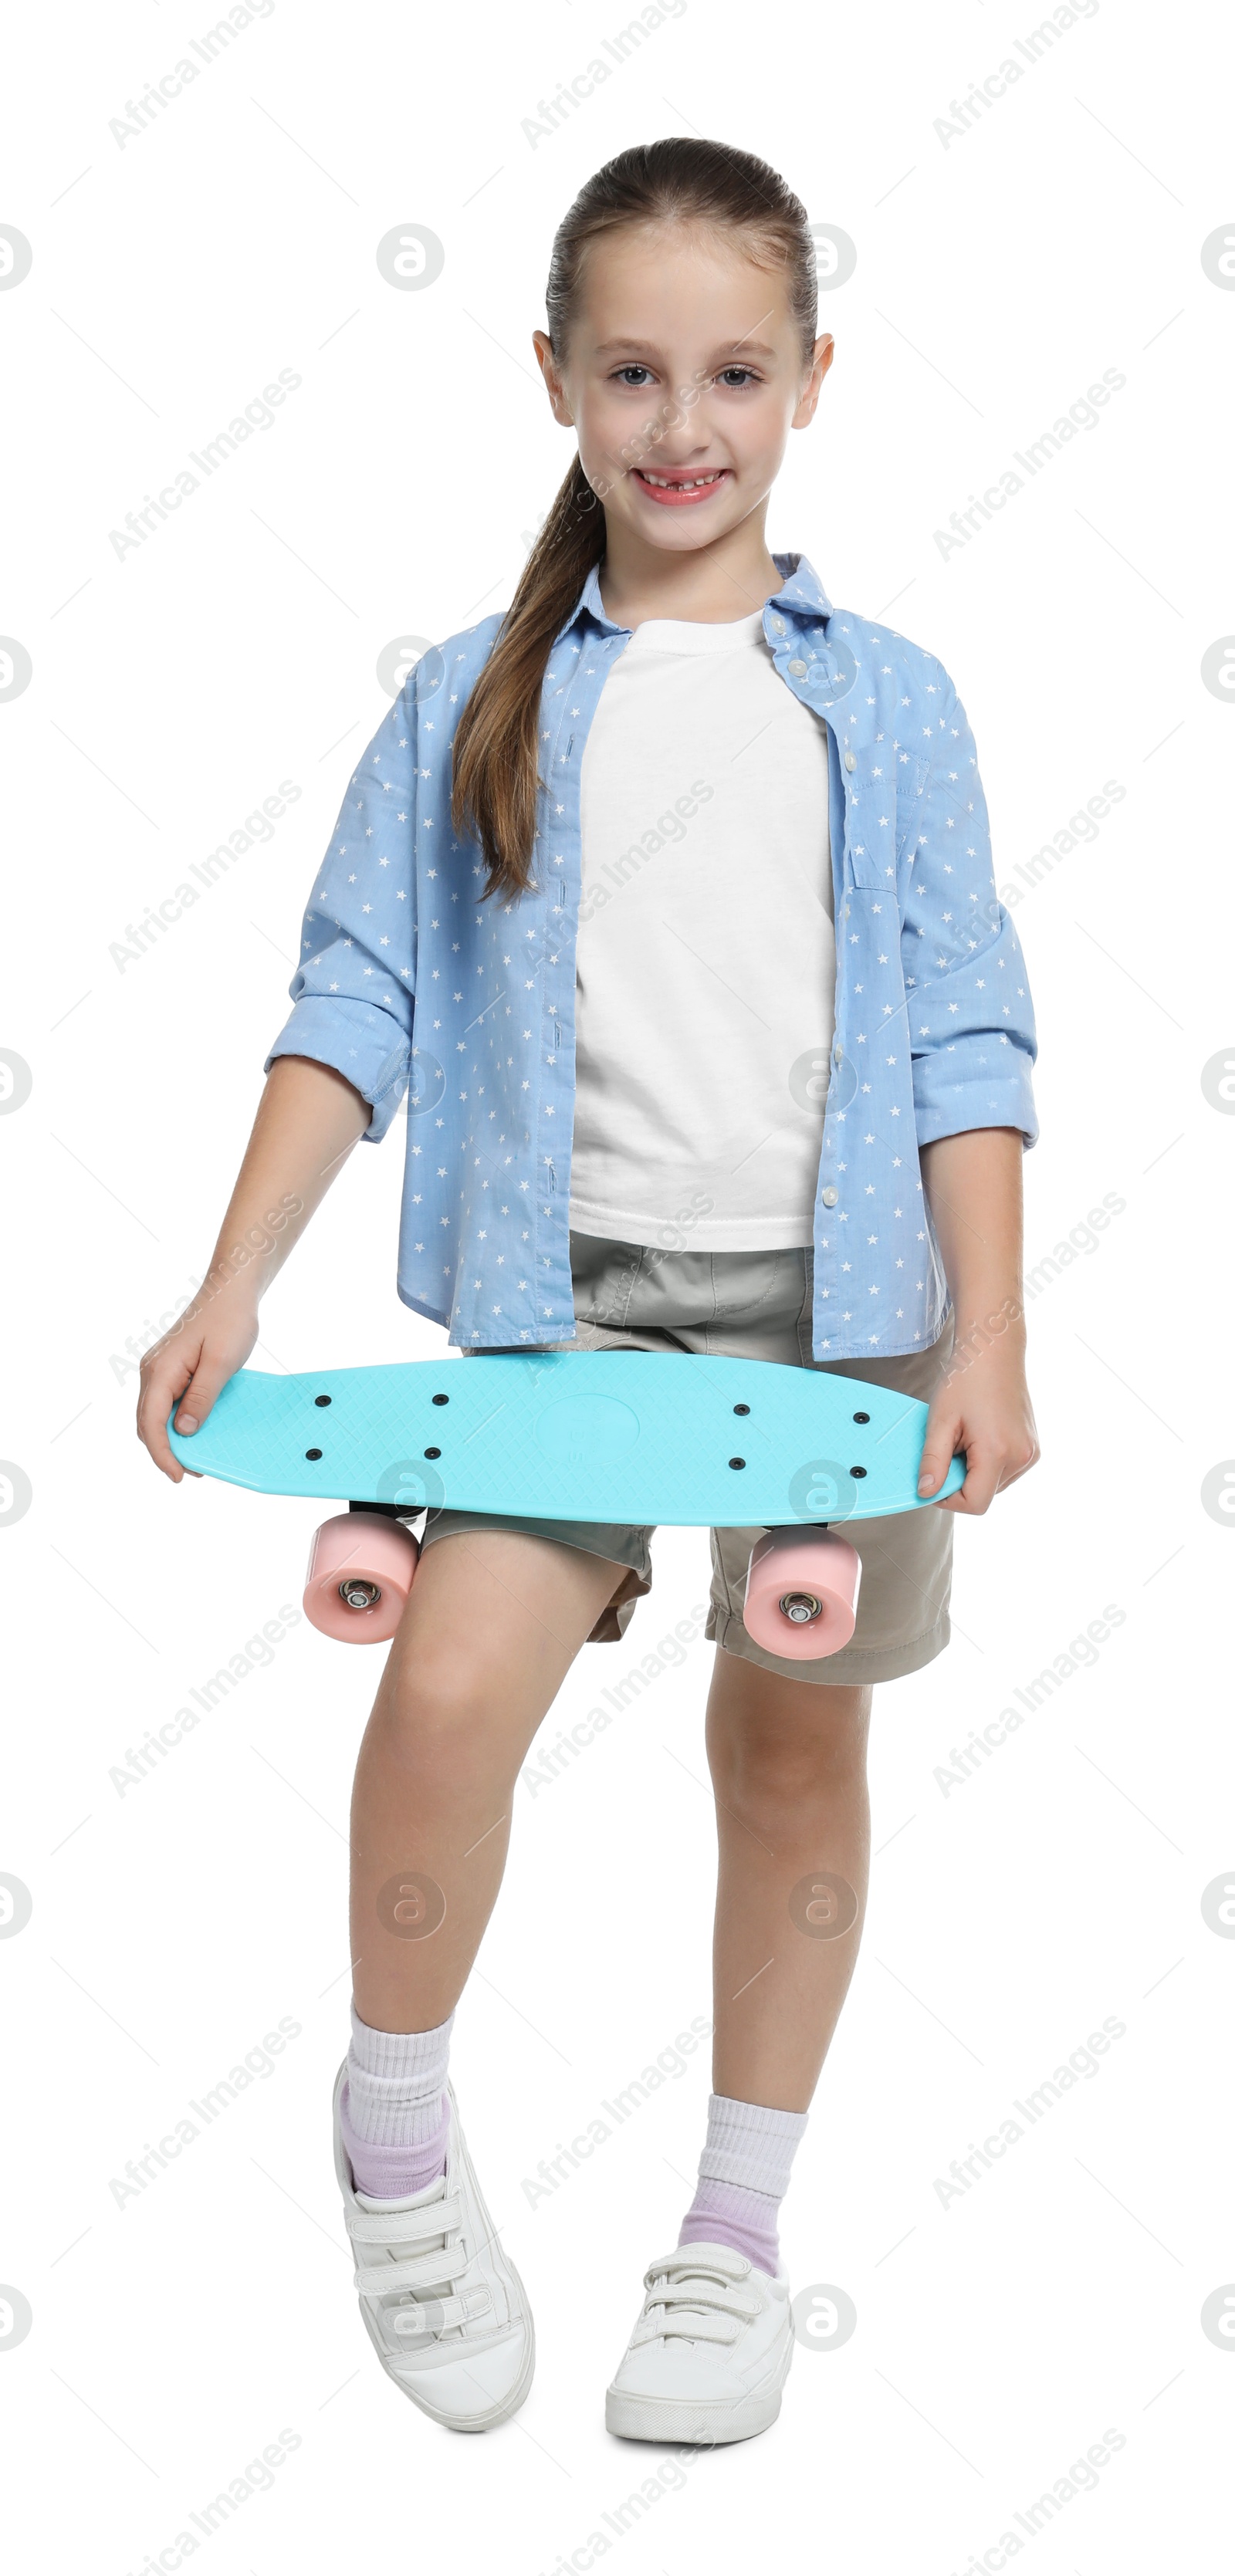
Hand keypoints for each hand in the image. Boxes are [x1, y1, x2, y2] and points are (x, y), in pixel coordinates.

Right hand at [136, 1288, 259, 1482]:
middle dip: (166, 1451)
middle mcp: (152, 1372)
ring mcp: (160, 1370)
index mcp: (160, 1371)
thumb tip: (183, 1431)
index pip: (150, 1423)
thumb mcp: (221, 1363)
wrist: (229, 1292)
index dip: (162, 1454)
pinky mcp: (171, 1369)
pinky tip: (195, 1431)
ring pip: (156, 1415)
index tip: (179, 1476)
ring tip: (195, 1458)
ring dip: (171, 1438)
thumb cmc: (228, 1322)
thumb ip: (201, 1398)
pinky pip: (167, 1403)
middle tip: (191, 1473)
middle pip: (148, 1423)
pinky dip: (177, 1422)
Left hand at [916, 1336, 1039, 1515]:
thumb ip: (932, 1461)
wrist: (993, 1351)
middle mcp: (1021, 1457)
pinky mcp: (1033, 1447)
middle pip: (984, 1494)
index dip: (949, 1498)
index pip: (975, 1503)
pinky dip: (988, 1463)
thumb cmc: (965, 1380)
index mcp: (999, 1452)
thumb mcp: (940, 1421)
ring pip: (994, 1484)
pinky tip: (980, 1436)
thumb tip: (926, 1492)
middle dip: (961, 1480)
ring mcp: (1031, 1453)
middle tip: (948, 1447)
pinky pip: (1006, 1471)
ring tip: (965, 1438)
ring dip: (974, 1471)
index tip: (933, 1477)